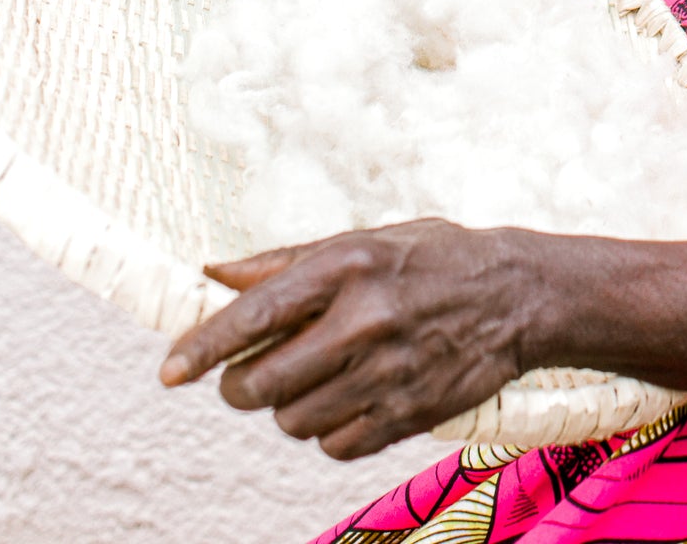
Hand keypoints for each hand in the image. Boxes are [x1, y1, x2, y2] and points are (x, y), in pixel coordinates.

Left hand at [161, 221, 539, 459]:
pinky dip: (329, 429)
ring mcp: (388, 371)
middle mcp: (364, 319)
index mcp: (348, 265)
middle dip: (241, 385)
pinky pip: (334, 445)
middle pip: (261, 383)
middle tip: (252, 373)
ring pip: (292, 420)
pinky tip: (350, 397)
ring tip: (315, 378)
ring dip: (288, 408)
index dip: (203, 346)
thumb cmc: (432, 258)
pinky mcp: (408, 413)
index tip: (168, 370)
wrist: (518, 294)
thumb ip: (286, 261)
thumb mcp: (364, 240)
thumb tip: (214, 273)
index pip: (256, 313)